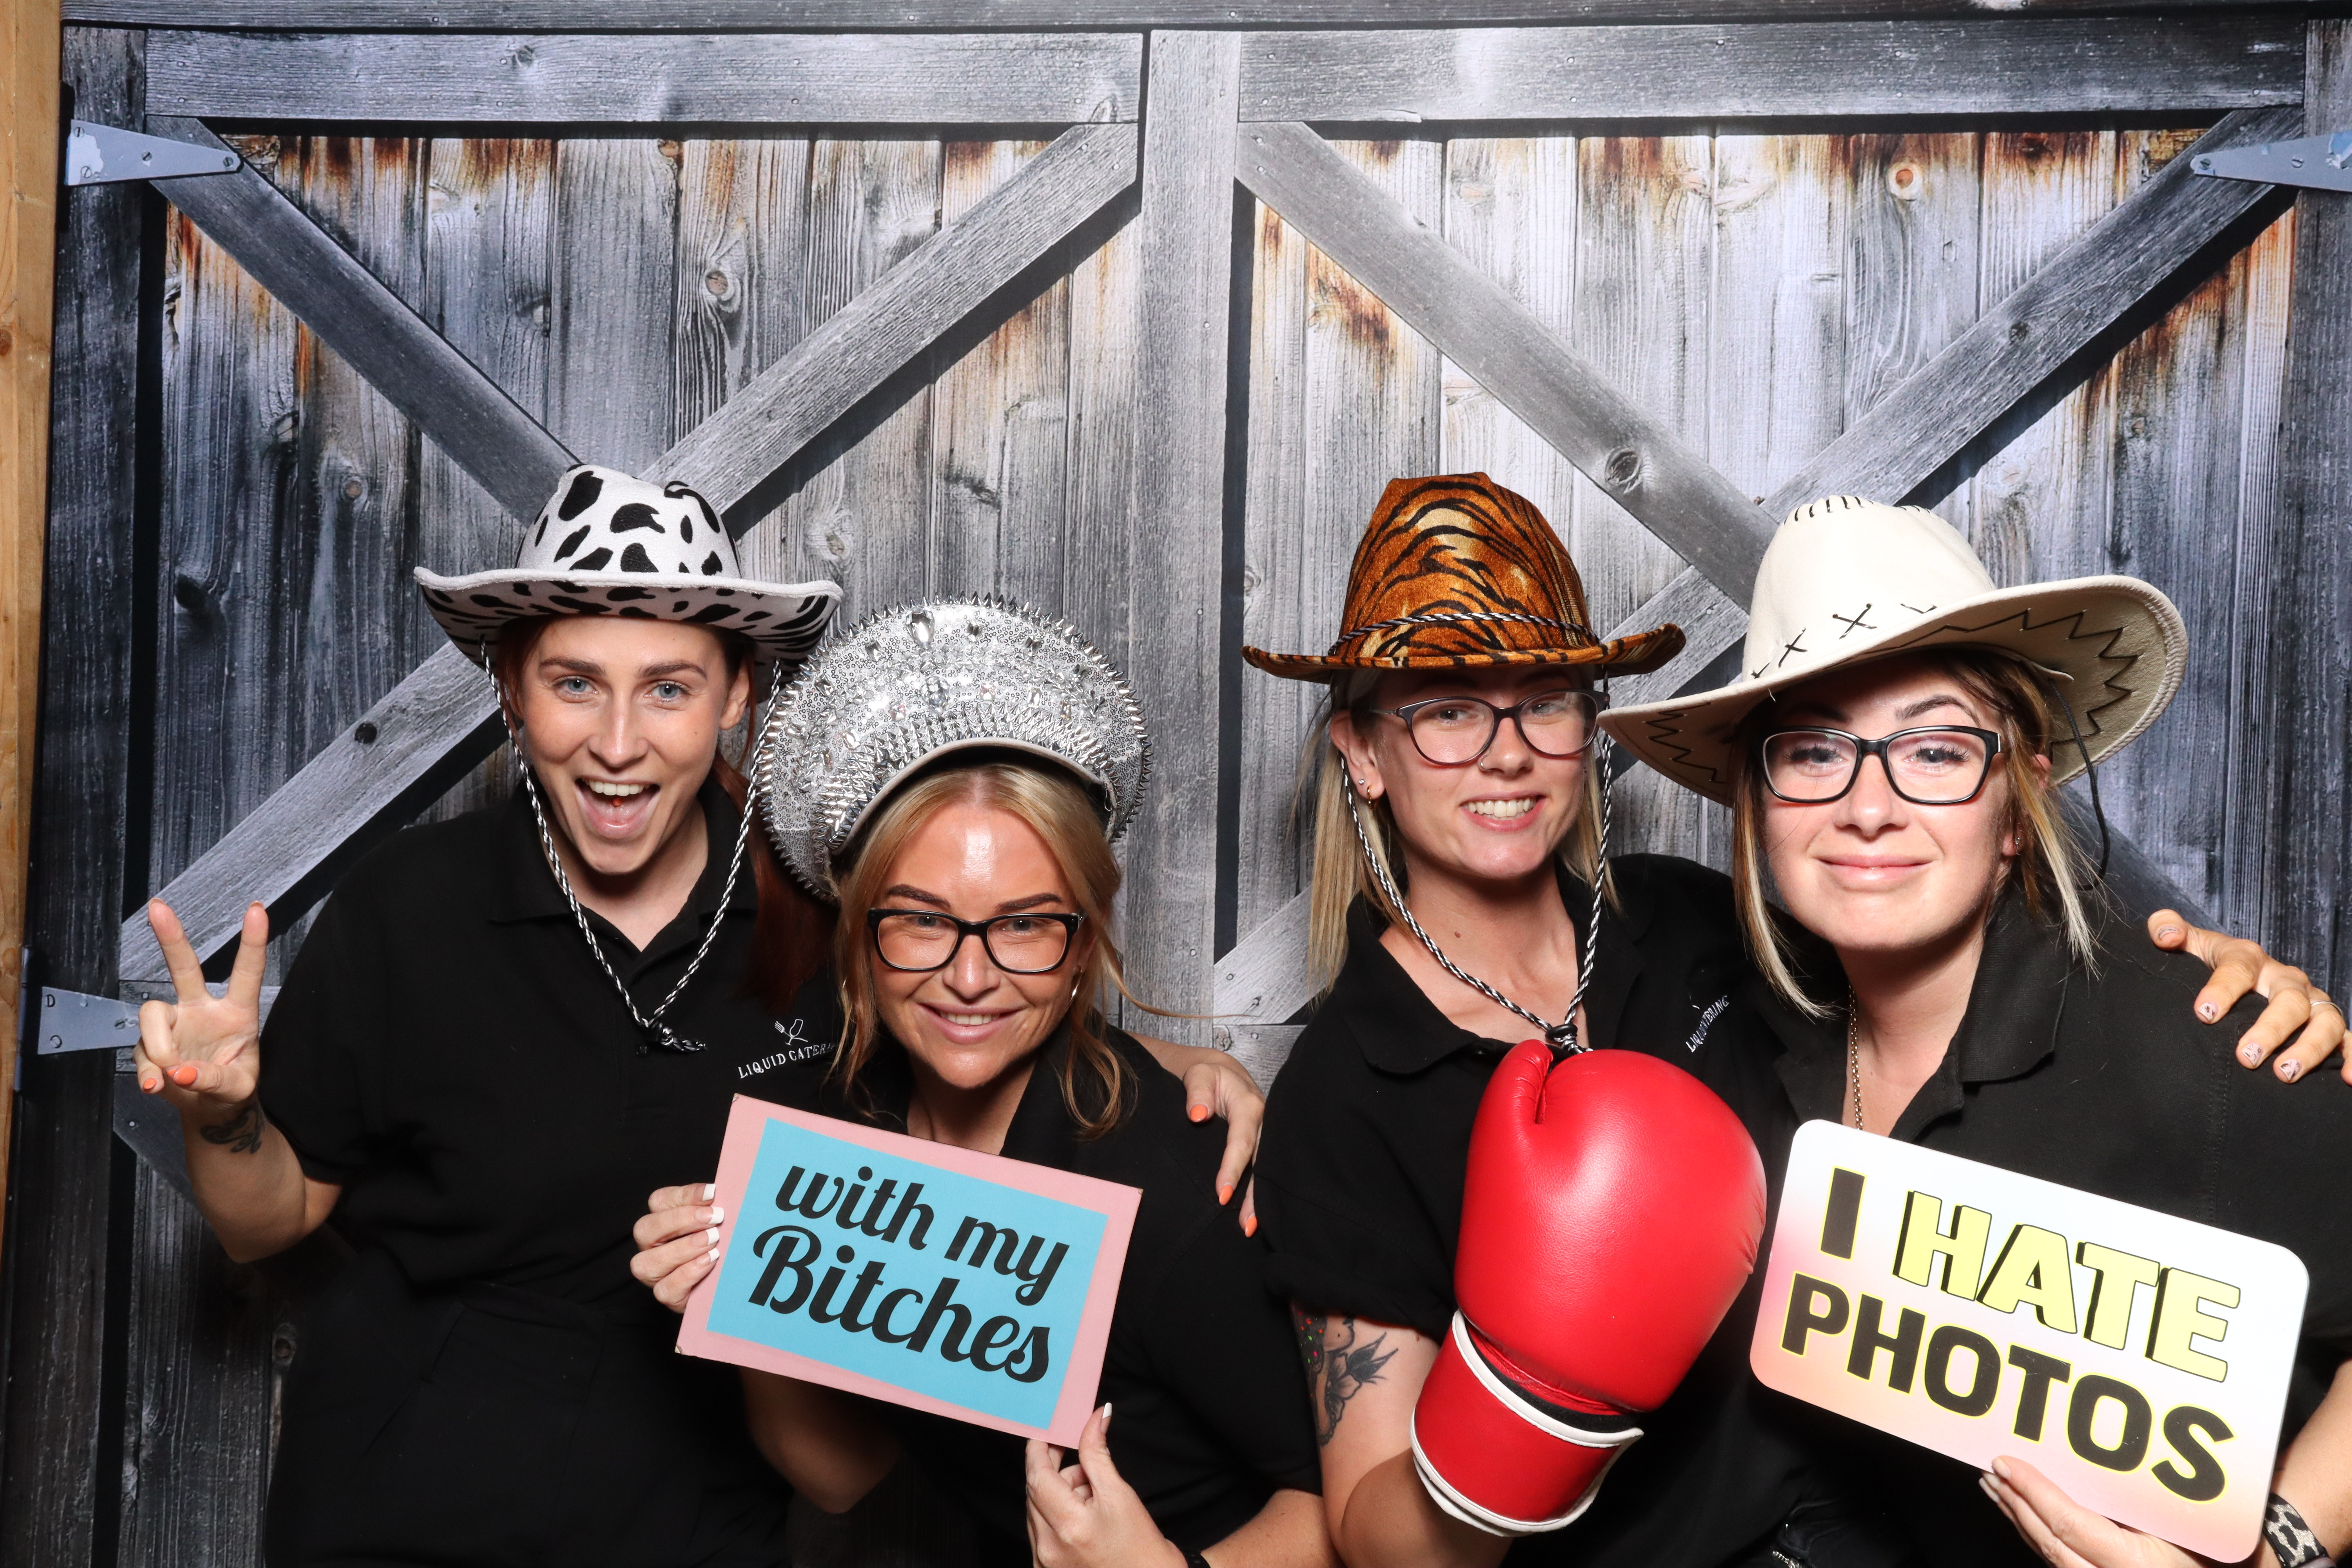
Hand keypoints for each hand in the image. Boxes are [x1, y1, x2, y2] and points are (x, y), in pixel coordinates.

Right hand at [133, 900, 268, 1133]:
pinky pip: (141, 1052)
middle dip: (171, 937)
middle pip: (184, 967)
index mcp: (237, 1013)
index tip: (256, 909)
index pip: (246, 972)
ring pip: (152, 1014)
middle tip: (158, 908)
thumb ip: (213, 1079)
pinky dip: (146, 1073)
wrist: (211, 1110)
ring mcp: (173, 1024)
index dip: (252, 941)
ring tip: (171, 1074)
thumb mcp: (237, 1088)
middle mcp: (201, 1009)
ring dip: (159, 1046)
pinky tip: (155, 1085)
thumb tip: (179, 1073)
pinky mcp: (150, 1044)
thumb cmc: (232, 1089)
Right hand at [630, 1181, 723, 1311]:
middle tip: (714, 1218)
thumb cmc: (718, 1245)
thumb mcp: (716, 1223)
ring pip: (648, 1262)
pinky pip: (665, 1289)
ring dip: (682, 1249)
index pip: (659, 1201)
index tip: (713, 1193)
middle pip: (645, 1229)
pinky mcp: (667, 1296)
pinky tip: (709, 1262)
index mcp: (660, 1221)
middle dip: (681, 1220)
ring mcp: (654, 1273)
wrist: (725, 1283)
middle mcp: (650, 1246)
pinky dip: (688, 1274)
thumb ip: (711, 1207)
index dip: (685, 1195)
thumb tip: (715, 1192)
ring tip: (713, 1241)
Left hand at [1024, 1405, 1185, 1567]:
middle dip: (1057, 1472)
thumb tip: (1097, 1417)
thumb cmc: (1142, 1548)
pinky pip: (1040, 1533)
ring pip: (1036, 1512)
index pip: (1038, 1476)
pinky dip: (1055, 1518)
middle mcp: (1049, 1548)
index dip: (1039, 1450)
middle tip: (1083, 1467)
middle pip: (1035, 1492)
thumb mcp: (1121, 1494)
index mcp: (1069, 1526)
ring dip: (1057, 1496)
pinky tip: (1082, 1520)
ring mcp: (1045, 1562)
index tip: (1046, 1434)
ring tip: (1091, 1499)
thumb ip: (1098, 1454)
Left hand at [1137, 1036, 1264, 1234]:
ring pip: (1267, 1171)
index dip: (1233, 1169)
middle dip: (1255, 1196)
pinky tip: (1254, 1215)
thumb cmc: (1207, 1076)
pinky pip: (1265, 1170)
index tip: (1221, 1195)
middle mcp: (1265, 1123)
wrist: (1222, 1074)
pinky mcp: (1264, 1145)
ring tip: (1249, 1228)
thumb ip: (1197, 1091)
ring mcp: (1267, 1136)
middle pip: (1262, 1163)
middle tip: (1245, 1226)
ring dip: (1260, 1200)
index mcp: (1249, 1105)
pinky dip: (1261, 1193)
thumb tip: (1197, 1115)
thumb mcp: (1199, 1074)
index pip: (1242, 1142)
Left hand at [1980, 1456, 2210, 1567]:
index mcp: (2132, 1564)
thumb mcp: (2181, 1523)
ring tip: (1996, 1487)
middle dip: (2016, 1502)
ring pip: (2049, 1554)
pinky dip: (2037, 1534)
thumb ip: (2133, 1503)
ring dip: (2019, 1517)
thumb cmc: (2216, 1554)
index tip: (2006, 1463)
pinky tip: (2023, 1515)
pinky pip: (2059, 1561)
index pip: (2068, 1524)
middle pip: (2049, 1541)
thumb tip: (2091, 1461)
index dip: (2033, 1491)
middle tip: (1992, 1470)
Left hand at [2148, 911, 2347, 1084]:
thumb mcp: (2187, 944)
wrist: (2236, 978)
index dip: (2222, 989)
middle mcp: (2286, 979)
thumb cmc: (2206, 964)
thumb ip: (2166, 928)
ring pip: (2324, 1022)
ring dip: (2309, 1048)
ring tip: (2284, 1074)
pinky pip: (2349, 1041)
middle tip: (2245, 1057)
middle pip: (2288, 1000)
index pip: (2238, 968)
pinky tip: (2348, 1080)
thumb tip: (2164, 934)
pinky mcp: (2327, 1026)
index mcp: (2248, 957)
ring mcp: (2312, 1002)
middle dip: (2269, 1029)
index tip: (2204, 1014)